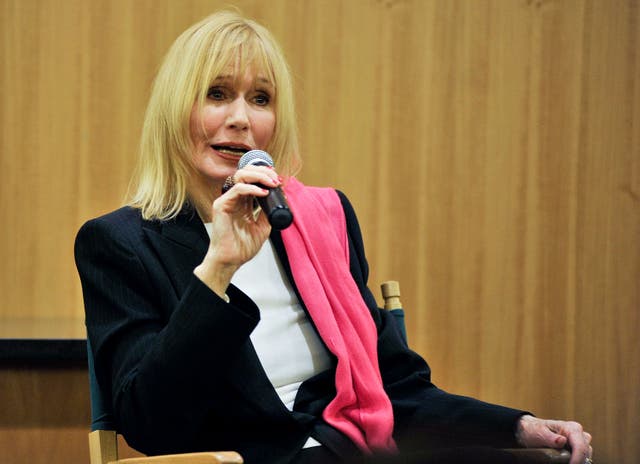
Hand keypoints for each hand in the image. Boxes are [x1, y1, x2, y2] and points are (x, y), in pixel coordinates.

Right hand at [194, 165, 279, 296]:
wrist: (231, 260)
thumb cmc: (242, 247)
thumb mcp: (262, 227)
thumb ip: (267, 212)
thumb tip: (279, 199)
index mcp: (243, 202)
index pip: (252, 179)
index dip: (265, 175)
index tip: (278, 179)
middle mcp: (234, 198)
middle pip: (247, 172)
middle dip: (264, 172)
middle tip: (276, 180)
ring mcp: (227, 200)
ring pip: (241, 176)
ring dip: (259, 176)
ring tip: (272, 183)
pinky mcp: (221, 205)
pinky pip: (237, 189)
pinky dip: (252, 188)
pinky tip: (263, 192)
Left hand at [515, 415, 592, 463]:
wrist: (531, 430)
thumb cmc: (535, 430)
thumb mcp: (539, 433)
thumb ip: (551, 438)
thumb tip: (562, 440)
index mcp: (571, 428)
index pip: (580, 446)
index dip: (577, 459)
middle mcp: (578, 432)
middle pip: (585, 452)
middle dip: (578, 461)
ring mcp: (580, 439)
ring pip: (586, 455)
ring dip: (578, 460)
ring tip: (564, 462)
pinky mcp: (578, 446)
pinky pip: (583, 456)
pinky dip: (577, 460)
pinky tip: (568, 461)